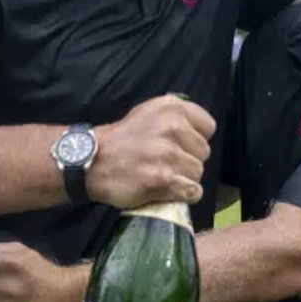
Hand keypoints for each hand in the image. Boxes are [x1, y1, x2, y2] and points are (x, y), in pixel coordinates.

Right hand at [89, 95, 214, 208]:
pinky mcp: (164, 179)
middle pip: (204, 153)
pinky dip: (182, 195)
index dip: (195, 139)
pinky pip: (193, 192)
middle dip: (188, 160)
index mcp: (172, 107)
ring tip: (162, 176)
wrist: (92, 161)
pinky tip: (166, 190)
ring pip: (198, 174)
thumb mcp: (149, 113)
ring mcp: (168, 153)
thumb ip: (176, 118)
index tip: (179, 145)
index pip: (208, 127)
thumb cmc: (122, 139)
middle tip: (165, 163)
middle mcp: (173, 126)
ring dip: (183, 179)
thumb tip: (201, 134)